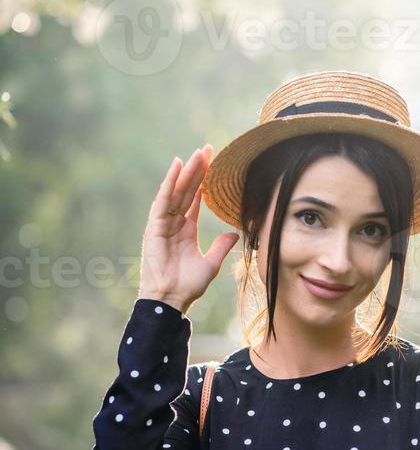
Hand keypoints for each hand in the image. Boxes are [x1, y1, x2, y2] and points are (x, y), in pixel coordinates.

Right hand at [137, 145, 239, 314]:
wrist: (171, 300)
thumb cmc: (188, 286)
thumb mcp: (211, 264)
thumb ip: (221, 247)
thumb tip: (234, 234)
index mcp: (186, 230)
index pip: (196, 200)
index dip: (204, 182)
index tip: (213, 165)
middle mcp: (174, 223)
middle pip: (187, 190)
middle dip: (198, 170)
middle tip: (207, 149)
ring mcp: (163, 224)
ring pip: (177, 191)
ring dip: (187, 171)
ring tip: (198, 153)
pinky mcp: (154, 227)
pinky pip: (162, 200)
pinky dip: (169, 183)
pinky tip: (177, 166)